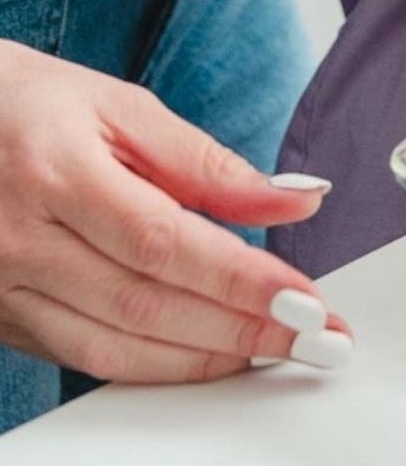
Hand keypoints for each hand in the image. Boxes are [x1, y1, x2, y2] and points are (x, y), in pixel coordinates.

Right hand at [0, 41, 344, 382]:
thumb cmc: (34, 105)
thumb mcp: (123, 107)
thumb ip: (208, 162)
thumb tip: (296, 198)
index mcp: (56, 174)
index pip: (162, 242)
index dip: (238, 278)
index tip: (304, 299)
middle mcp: (20, 243)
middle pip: (142, 304)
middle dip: (237, 329)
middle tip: (310, 338)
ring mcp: (1, 290)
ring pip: (109, 348)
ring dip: (199, 360)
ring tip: (270, 353)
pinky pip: (79, 356)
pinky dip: (148, 364)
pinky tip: (202, 357)